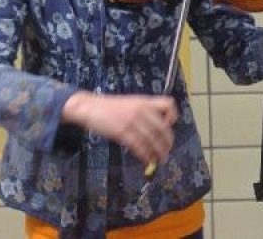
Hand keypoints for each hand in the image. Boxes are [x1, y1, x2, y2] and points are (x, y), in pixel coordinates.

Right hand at [62, 92, 178, 164]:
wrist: (89, 107)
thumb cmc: (109, 107)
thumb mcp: (131, 103)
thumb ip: (144, 112)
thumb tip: (155, 130)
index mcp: (145, 101)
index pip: (168, 104)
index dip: (173, 116)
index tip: (170, 126)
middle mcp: (141, 110)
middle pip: (162, 128)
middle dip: (167, 142)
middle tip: (167, 151)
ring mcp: (132, 121)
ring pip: (151, 139)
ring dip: (158, 152)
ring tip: (160, 160)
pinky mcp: (122, 132)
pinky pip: (138, 146)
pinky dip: (145, 155)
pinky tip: (147, 161)